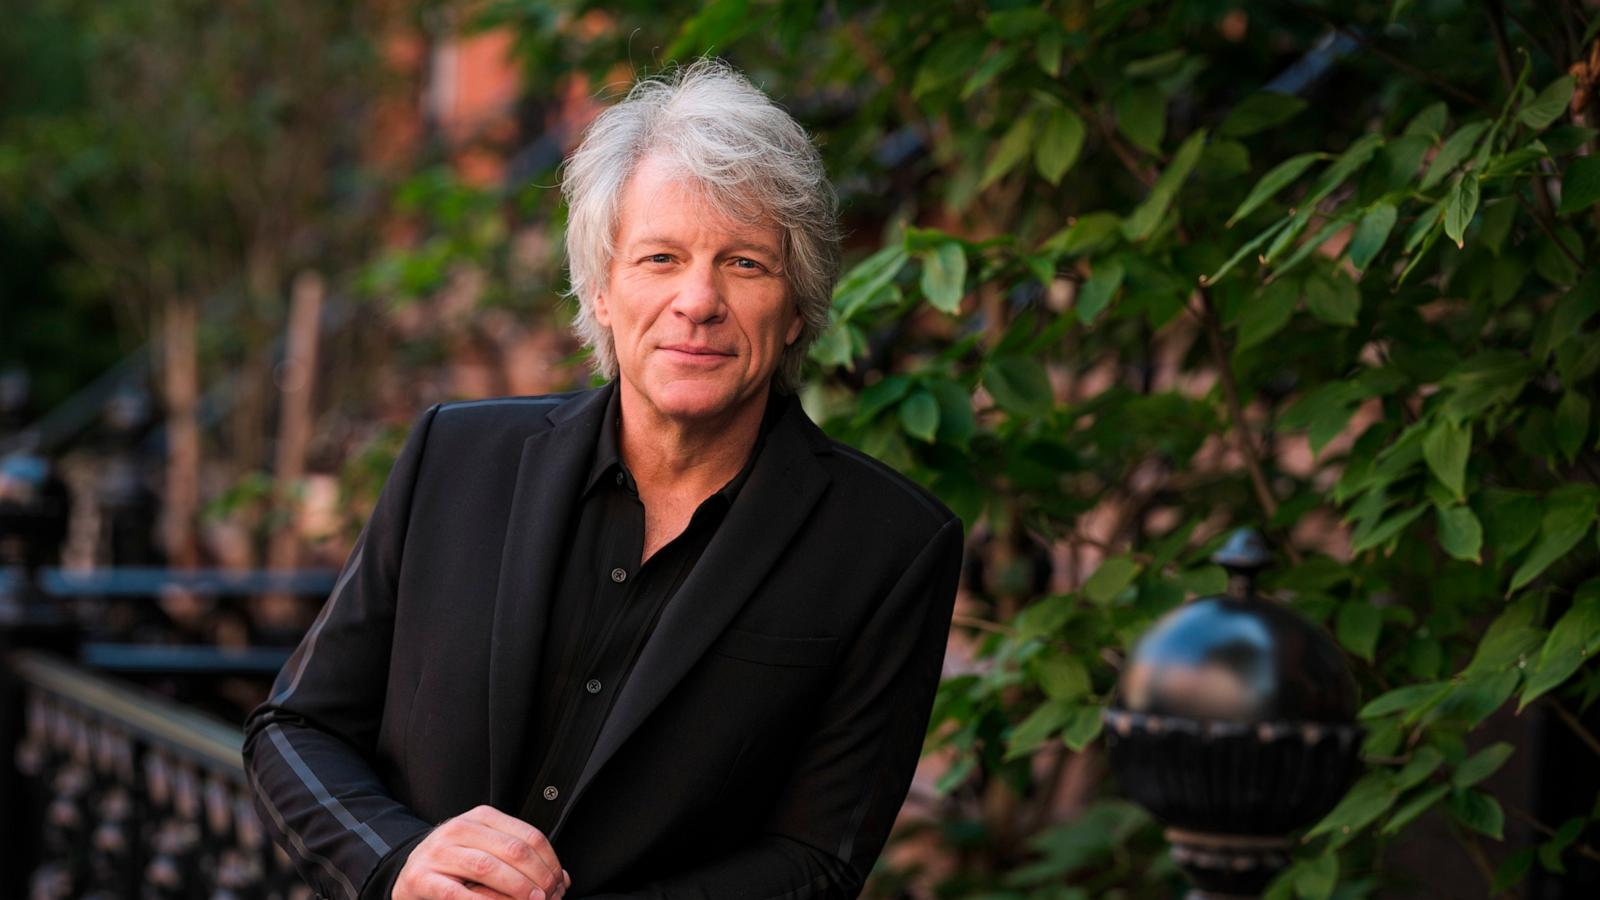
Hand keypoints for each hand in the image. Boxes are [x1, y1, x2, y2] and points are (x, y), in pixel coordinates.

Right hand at [393, 804, 570, 899]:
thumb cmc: (455, 862)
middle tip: (548, 896)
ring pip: (488, 867)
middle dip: (538, 877)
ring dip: (517, 889)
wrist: (409, 871)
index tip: (558, 883)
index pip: (528, 836)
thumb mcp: (488, 849)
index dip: (549, 862)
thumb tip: (561, 879)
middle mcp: (460, 829)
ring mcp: (439, 852)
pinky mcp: (422, 878)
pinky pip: (458, 893)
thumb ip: (520, 860)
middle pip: (513, 850)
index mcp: (482, 817)